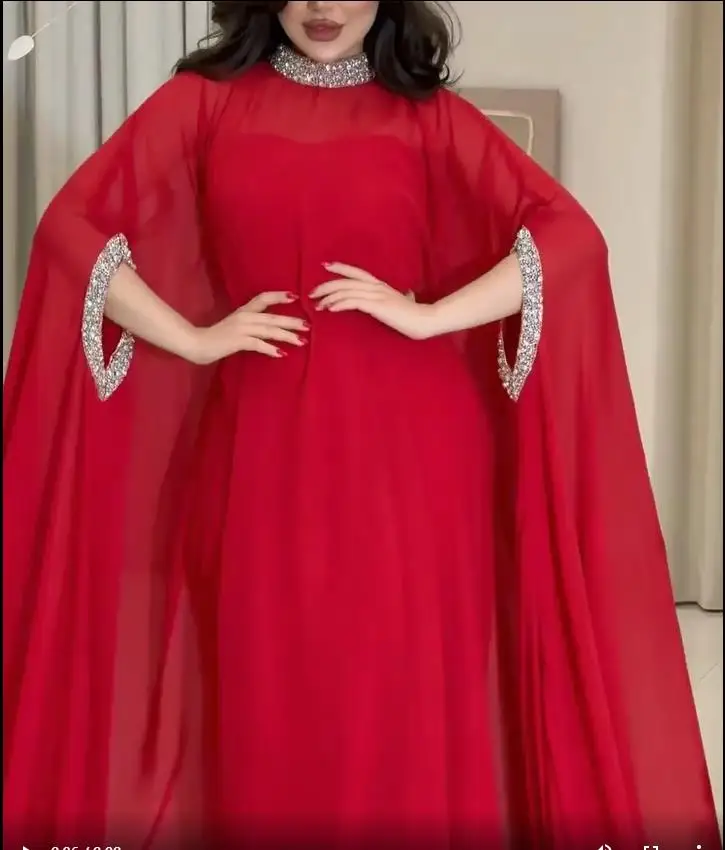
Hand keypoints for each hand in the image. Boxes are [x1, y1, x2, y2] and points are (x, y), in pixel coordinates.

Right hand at [189, 291, 308, 364]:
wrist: (196, 343)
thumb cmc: (215, 338)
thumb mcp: (234, 327)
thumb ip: (249, 325)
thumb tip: (267, 331)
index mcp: (243, 311)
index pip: (263, 298)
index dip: (279, 296)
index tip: (295, 297)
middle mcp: (244, 317)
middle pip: (272, 317)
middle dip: (291, 321)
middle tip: (307, 326)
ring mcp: (241, 329)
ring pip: (269, 330)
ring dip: (286, 336)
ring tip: (301, 341)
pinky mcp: (238, 341)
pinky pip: (258, 344)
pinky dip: (270, 349)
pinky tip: (281, 354)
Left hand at [311, 263, 439, 340]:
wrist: (425, 320)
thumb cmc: (416, 314)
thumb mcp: (407, 301)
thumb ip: (404, 297)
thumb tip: (409, 295)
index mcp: (381, 285)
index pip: (357, 272)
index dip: (341, 268)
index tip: (325, 266)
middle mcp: (376, 287)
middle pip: (345, 281)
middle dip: (326, 286)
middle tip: (312, 293)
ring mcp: (376, 295)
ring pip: (346, 291)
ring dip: (329, 297)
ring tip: (317, 305)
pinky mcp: (376, 306)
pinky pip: (353, 302)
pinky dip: (339, 304)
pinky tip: (330, 309)